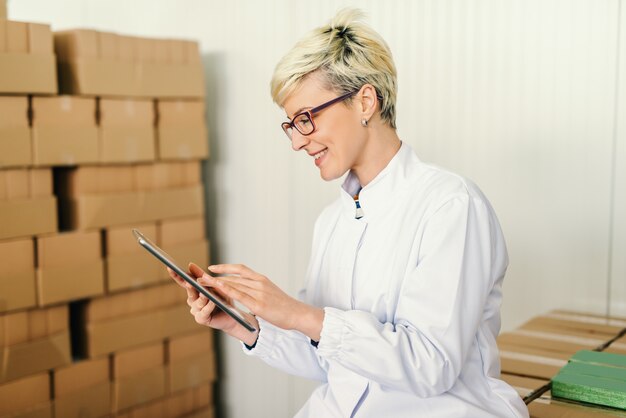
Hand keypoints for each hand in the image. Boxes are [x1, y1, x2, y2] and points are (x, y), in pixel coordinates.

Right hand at [166, 263, 258, 344]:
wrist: (233, 314)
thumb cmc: (223, 298)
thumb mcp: (214, 284)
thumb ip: (202, 276)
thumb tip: (190, 265)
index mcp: (194, 290)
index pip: (183, 281)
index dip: (176, 275)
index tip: (170, 267)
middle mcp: (192, 300)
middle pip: (189, 291)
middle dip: (190, 286)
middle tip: (190, 282)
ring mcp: (196, 310)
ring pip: (197, 302)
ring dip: (203, 297)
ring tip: (206, 293)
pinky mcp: (201, 319)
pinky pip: (203, 312)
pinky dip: (209, 306)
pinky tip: (212, 302)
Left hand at [199, 264, 323, 340]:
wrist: (298, 314)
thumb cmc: (284, 306)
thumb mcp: (270, 293)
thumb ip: (258, 290)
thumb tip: (245, 290)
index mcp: (262, 279)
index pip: (241, 269)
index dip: (225, 267)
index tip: (213, 268)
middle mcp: (260, 283)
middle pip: (233, 276)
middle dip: (215, 276)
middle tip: (200, 277)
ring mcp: (259, 292)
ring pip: (233, 284)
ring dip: (216, 282)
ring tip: (203, 282)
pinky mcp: (259, 304)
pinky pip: (239, 295)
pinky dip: (226, 290)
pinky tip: (217, 289)